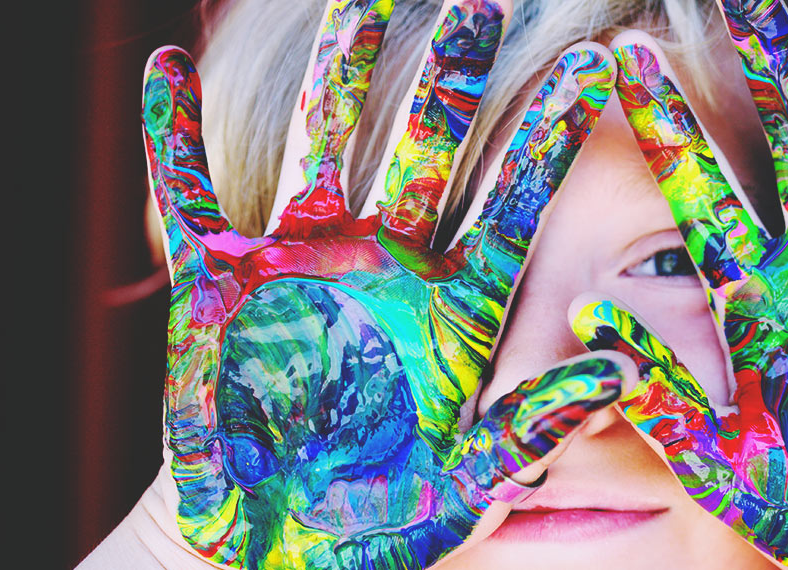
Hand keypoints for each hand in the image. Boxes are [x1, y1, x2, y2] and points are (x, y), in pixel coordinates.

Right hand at [142, 1, 621, 567]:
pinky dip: (170, 135)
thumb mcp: (463, 485)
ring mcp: (299, 259)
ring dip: (335, 70)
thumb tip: (622, 368)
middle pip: (424, 148)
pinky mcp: (216, 279)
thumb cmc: (374, 520)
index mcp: (447, 307)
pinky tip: (166, 64)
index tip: (594, 65)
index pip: (511, 206)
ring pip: (321, 141)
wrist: (269, 544)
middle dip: (449, 73)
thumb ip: (534, 426)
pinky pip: (188, 192)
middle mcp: (380, 264)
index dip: (548, 138)